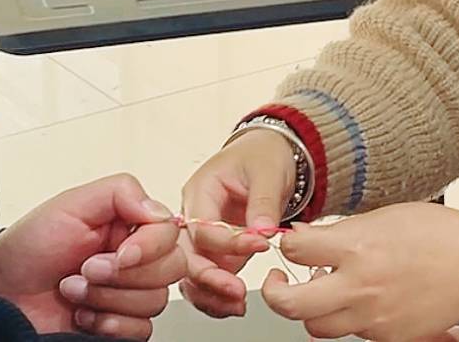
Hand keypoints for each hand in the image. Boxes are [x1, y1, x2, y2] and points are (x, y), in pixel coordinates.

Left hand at [0, 173, 185, 339]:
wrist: (0, 293)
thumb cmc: (27, 248)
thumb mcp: (70, 205)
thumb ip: (120, 193)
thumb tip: (160, 210)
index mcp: (128, 225)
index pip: (169, 233)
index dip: (149, 247)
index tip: (119, 254)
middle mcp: (134, 258)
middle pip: (170, 269)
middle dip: (122, 275)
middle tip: (85, 270)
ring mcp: (127, 293)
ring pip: (154, 302)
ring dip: (106, 299)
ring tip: (73, 290)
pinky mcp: (120, 325)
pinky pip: (141, 330)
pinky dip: (109, 325)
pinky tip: (83, 315)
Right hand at [178, 129, 297, 317]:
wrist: (270, 155)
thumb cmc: (263, 156)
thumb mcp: (268, 172)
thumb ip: (263, 202)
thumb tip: (262, 231)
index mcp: (200, 190)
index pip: (202, 226)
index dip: (230, 243)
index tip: (260, 246)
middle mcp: (194, 214)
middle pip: (187, 254)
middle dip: (209, 277)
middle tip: (236, 291)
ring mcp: (202, 235)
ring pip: (192, 272)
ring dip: (211, 292)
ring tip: (236, 304)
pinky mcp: (215, 250)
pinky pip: (208, 275)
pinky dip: (218, 293)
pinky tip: (234, 304)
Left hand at [261, 203, 458, 341]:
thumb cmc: (440, 234)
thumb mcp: (384, 217)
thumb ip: (341, 231)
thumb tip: (306, 238)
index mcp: (357, 249)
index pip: (294, 250)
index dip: (285, 244)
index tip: (289, 242)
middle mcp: (359, 288)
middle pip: (290, 305)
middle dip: (274, 293)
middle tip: (278, 280)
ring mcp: (373, 319)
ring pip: (317, 328)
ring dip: (312, 310)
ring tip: (323, 289)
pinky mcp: (389, 338)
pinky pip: (353, 334)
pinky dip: (348, 318)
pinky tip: (361, 297)